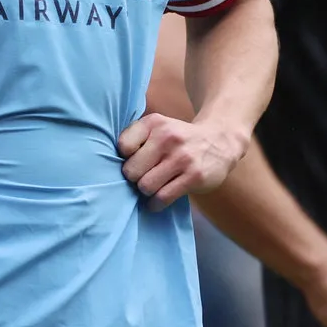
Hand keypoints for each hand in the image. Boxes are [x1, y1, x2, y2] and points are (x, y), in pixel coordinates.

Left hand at [118, 114, 247, 208]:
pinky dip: (155, 204)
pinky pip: (163, 198)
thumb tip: (106, 165)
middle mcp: (168, 138)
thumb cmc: (179, 139)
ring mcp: (182, 158)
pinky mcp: (194, 176)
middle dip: (134, 179)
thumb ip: (135, 139)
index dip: (126, 159)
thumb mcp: (159, 127)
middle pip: (132, 171)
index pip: (123, 147)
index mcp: (155, 123)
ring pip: (146, 186)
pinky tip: (157, 200)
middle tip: (143, 178)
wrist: (220, 140)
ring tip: (153, 187)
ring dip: (146, 192)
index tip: (134, 161)